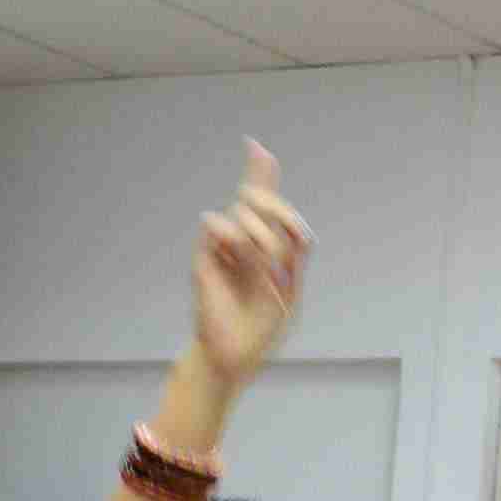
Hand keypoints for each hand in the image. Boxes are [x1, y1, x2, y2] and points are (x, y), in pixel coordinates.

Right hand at [187, 141, 310, 391]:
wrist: (236, 355)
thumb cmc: (263, 327)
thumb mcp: (292, 285)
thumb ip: (294, 250)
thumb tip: (295, 223)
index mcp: (264, 244)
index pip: (263, 198)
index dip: (260, 169)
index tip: (253, 144)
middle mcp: (241, 240)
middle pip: (258, 197)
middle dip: (278, 207)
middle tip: (290, 238)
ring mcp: (222, 247)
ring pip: (244, 210)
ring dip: (265, 233)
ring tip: (268, 263)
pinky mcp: (205, 256)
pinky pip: (216, 224)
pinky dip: (235, 235)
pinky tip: (240, 256)